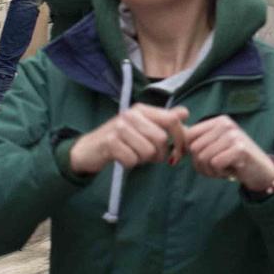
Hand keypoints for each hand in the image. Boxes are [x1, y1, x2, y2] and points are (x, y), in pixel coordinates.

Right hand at [67, 105, 190, 174]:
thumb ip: (164, 122)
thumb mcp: (144, 128)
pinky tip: (122, 158)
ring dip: (144, 160)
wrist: (88, 150)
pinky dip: (131, 164)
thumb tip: (185, 113)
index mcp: (143, 109)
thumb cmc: (122, 141)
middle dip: (160, 154)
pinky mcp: (110, 142)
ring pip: (148, 151)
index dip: (180, 139)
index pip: (173, 120)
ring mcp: (120, 127)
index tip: (179, 153)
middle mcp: (131, 114)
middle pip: (162, 139)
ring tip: (134, 155)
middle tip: (150, 157)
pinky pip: (133, 160)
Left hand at [183, 115, 273, 192]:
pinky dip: (220, 173)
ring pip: (203, 157)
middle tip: (217, 168)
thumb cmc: (236, 161)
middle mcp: (226, 124)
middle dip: (202, 165)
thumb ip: (199, 143)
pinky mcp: (239, 148)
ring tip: (224, 169)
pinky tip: (231, 171)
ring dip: (211, 170)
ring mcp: (233, 135)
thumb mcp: (217, 147)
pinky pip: (215, 164)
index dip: (190, 152)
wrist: (262, 172)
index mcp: (219, 121)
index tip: (202, 162)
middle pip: (195, 148)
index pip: (190, 135)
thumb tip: (174, 146)